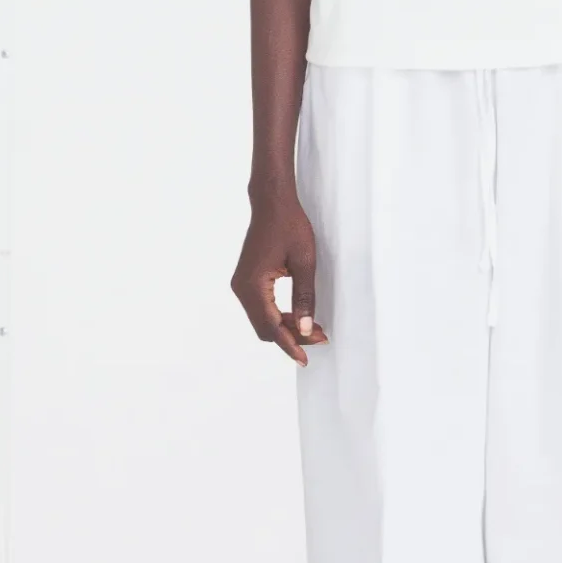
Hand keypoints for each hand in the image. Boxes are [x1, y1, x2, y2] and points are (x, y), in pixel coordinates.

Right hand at [231, 191, 327, 365]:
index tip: (305, 360)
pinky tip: (298, 316)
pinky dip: (279, 316)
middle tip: (319, 337)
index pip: (271, 327)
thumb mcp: (305, 262)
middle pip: (265, 328)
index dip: (290, 345)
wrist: (272, 202)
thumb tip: (306, 329)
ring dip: (285, 327)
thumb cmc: (290, 226)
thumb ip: (305, 297)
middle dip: (291, 337)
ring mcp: (241, 285)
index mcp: (253, 285)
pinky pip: (261, 308)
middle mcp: (241, 288)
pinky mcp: (246, 281)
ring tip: (313, 328)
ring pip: (262, 320)